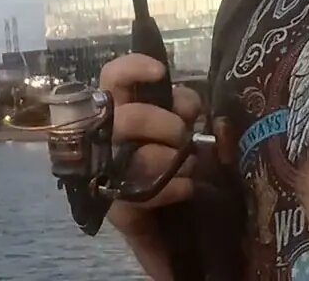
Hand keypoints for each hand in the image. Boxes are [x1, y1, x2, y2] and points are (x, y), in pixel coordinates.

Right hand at [99, 54, 201, 241]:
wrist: (179, 238)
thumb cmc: (179, 176)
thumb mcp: (186, 136)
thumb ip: (184, 115)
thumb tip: (201, 109)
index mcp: (122, 116)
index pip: (112, 80)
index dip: (132, 69)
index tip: (160, 72)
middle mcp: (107, 142)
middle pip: (125, 118)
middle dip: (159, 122)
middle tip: (182, 136)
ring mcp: (109, 177)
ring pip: (128, 152)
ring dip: (165, 157)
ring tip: (187, 167)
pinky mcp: (116, 210)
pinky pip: (135, 194)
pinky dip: (167, 189)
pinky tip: (184, 190)